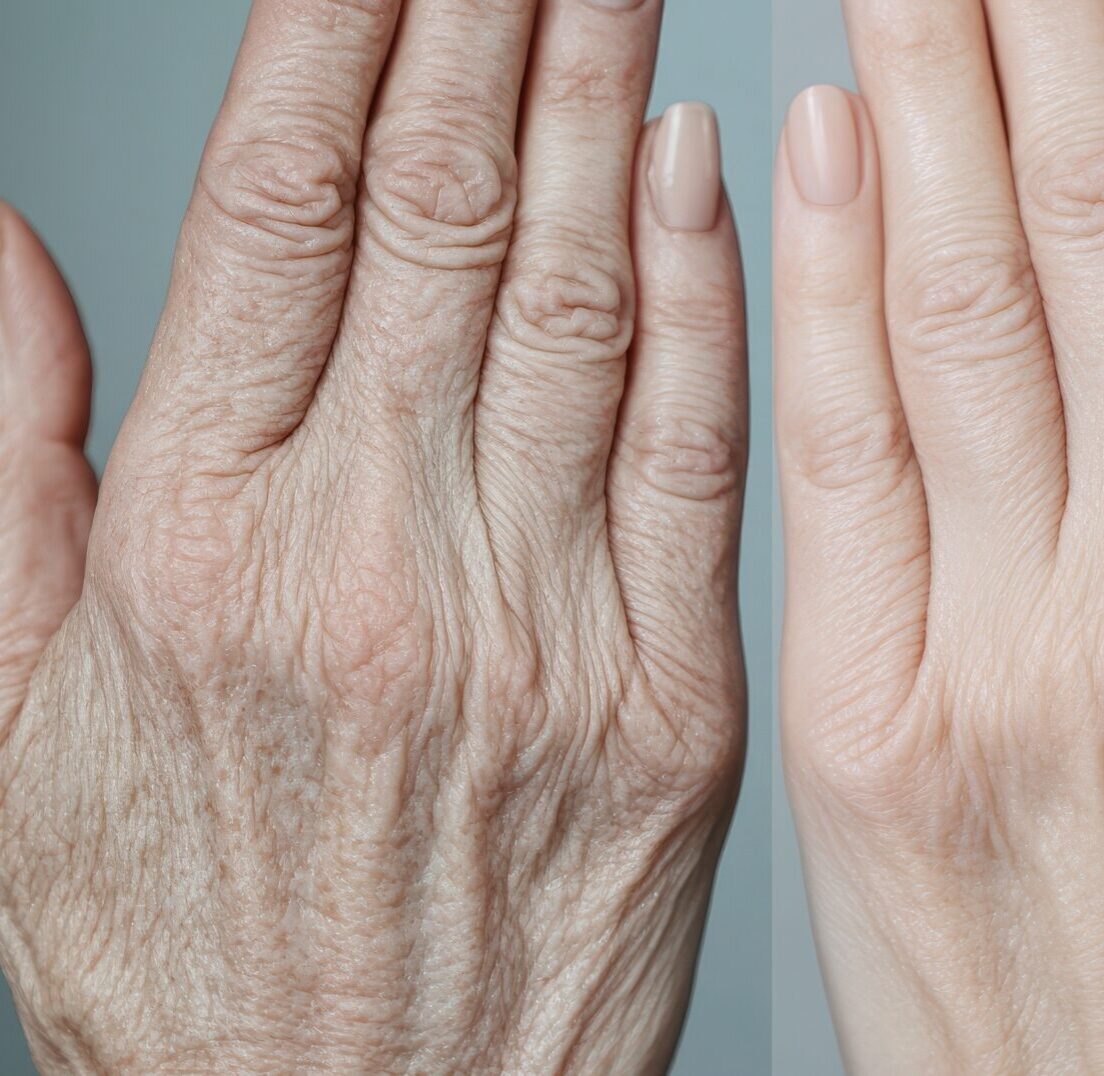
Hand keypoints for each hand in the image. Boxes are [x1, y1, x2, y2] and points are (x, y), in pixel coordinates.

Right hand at [0, 0, 745, 1069]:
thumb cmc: (191, 934)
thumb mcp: (20, 713)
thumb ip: (12, 463)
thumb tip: (12, 248)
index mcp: (206, 541)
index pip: (284, 205)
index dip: (342, 30)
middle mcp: (377, 557)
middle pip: (446, 215)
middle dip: (493, 21)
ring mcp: (541, 623)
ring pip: (576, 302)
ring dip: (604, 106)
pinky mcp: (674, 696)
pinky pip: (692, 456)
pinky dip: (701, 300)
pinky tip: (708, 170)